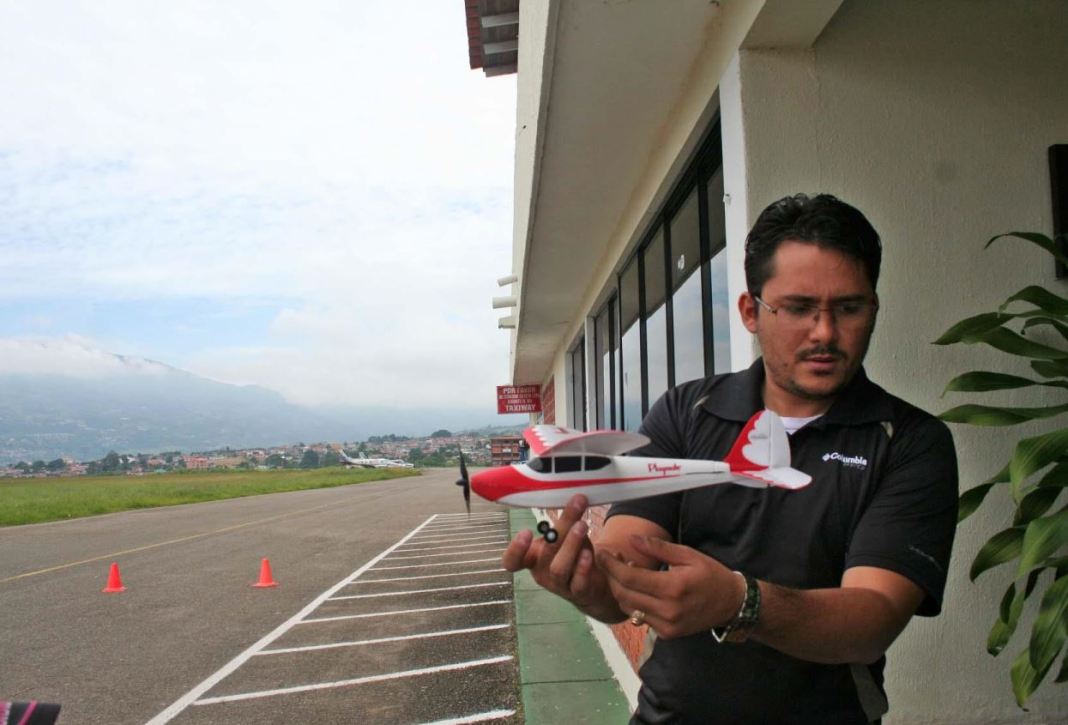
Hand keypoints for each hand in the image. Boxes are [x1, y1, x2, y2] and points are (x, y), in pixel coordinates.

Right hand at [501, 495, 617, 617]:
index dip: (515, 550)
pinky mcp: (578, 593)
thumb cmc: (571, 555)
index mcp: (532, 559)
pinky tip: (588, 553)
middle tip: (574, 508)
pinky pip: (578, 583)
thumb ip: (564, 523)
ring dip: (571, 545)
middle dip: (560, 530)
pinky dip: (583, 568)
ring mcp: (558, 586)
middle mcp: (541, 573)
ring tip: (582, 525)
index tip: (525, 531)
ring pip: (559, 568)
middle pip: (545, 553)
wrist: (592, 584)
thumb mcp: (564, 538)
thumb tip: (574, 495)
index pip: (512, 561)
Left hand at [596, 534, 744, 638]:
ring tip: (625, 571)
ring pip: (628, 607)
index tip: (601, 552)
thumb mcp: (687, 554)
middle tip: (610, 559)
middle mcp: (667, 610)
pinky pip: (639, 617)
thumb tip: (632, 538)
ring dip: (620, 589)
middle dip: (611, 576)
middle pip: (623, 594)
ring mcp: (666, 625)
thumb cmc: (710, 574)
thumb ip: (657, 548)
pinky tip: (639, 588)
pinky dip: (633, 602)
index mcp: (672, 588)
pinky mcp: (667, 634)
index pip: (628, 577)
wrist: (731, 604)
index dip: (610, 564)